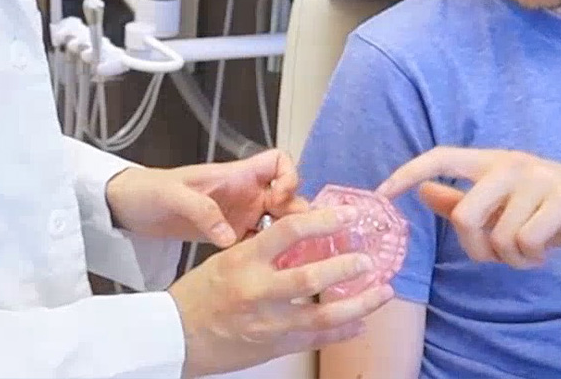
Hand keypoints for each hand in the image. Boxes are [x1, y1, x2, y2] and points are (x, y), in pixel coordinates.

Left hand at [106, 149, 307, 247]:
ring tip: (294, 261)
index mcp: (235, 175)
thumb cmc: (150, 191)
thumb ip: (202, 211)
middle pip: (287, 196)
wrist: (129, 207)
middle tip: (299, 241)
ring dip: (288, 237)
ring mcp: (238, 215)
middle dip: (298, 214)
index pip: (278, 162)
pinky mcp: (229, 235)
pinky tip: (271, 271)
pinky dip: (269, 252)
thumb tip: (229, 238)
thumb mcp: (174, 196)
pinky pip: (260, 241)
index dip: (289, 176)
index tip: (281, 199)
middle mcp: (244, 193)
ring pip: (278, 221)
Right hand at [168, 205, 394, 376]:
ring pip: (323, 314)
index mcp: (245, 259)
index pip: (290, 231)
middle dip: (347, 266)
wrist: (178, 336)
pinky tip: (361, 321)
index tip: (348, 214)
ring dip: (358, 303)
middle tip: (369, 258)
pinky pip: (316, 338)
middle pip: (312, 276)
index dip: (323, 220)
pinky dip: (342, 331)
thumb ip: (263, 249)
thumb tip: (302, 237)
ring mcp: (268, 323)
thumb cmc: (200, 292)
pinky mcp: (274, 347)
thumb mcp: (226, 258)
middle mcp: (258, 290)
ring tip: (383, 292)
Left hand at [377, 146, 560, 268]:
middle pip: (465, 214)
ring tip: (531, 250)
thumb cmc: (558, 210)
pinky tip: (547, 250)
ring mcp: (538, 177)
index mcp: (493, 160)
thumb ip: (464, 198)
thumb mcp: (509, 204)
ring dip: (512, 258)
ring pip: (497, 236)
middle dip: (477, 249)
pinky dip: (533, 256)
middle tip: (500, 256)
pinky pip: (527, 241)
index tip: (381, 194)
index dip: (407, 172)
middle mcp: (511, 162)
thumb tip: (421, 190)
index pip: (439, 157)